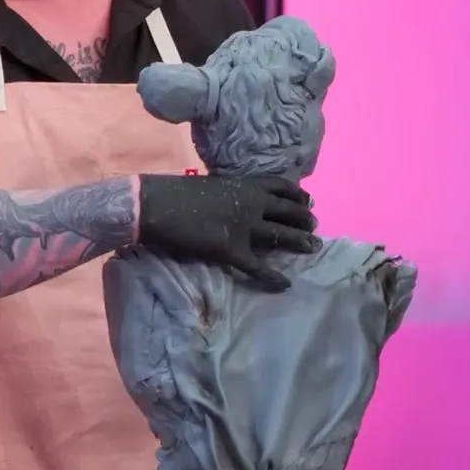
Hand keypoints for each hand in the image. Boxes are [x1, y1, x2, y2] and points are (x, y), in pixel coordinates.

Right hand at [136, 174, 321, 290]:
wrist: (155, 204)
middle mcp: (252, 204)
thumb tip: (240, 203)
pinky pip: (257, 266)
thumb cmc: (176, 191)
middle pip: (289, 212)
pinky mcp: (231, 250)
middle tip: (313, 227)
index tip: (307, 201)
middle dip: (304, 220)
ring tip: (313, 247)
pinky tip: (285, 285)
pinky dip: (273, 277)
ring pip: (280, 236)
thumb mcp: (212, 184)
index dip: (298, 196)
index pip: (282, 187)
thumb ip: (231, 192)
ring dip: (299, 242)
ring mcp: (244, 227)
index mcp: (245, 184)